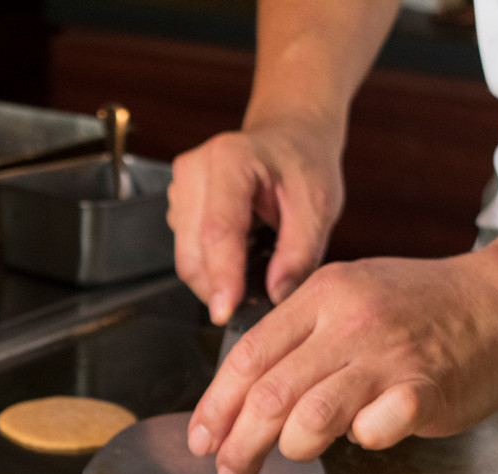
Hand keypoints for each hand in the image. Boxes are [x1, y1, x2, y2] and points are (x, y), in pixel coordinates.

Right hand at [167, 125, 344, 324]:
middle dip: (221, 287)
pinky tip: (240, 252)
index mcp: (231, 160)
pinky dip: (212, 266)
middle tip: (258, 297)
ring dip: (216, 279)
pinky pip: (187, 252)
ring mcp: (180, 187)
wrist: (290, 137)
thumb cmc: (303, 163)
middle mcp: (194, 170)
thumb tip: (276, 296)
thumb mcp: (319, 205)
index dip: (221, 277)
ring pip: (186, 258)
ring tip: (254, 262)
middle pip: (193, 252)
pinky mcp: (177, 205)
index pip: (217, 230)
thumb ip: (299, 253)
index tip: (227, 312)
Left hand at [187, 252, 497, 473]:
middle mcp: (350, 321)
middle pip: (269, 394)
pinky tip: (366, 436)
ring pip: (309, 417)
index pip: (248, 357)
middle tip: (230, 471)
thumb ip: (300, 338)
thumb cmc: (422, 306)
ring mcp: (389, 355)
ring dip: (290, 449)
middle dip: (239, 444)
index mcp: (322, 295)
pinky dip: (360, 443)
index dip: (215, 406)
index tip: (201, 440)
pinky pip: (373, 432)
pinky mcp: (425, 389)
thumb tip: (244, 399)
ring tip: (292, 456)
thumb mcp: (349, 296)